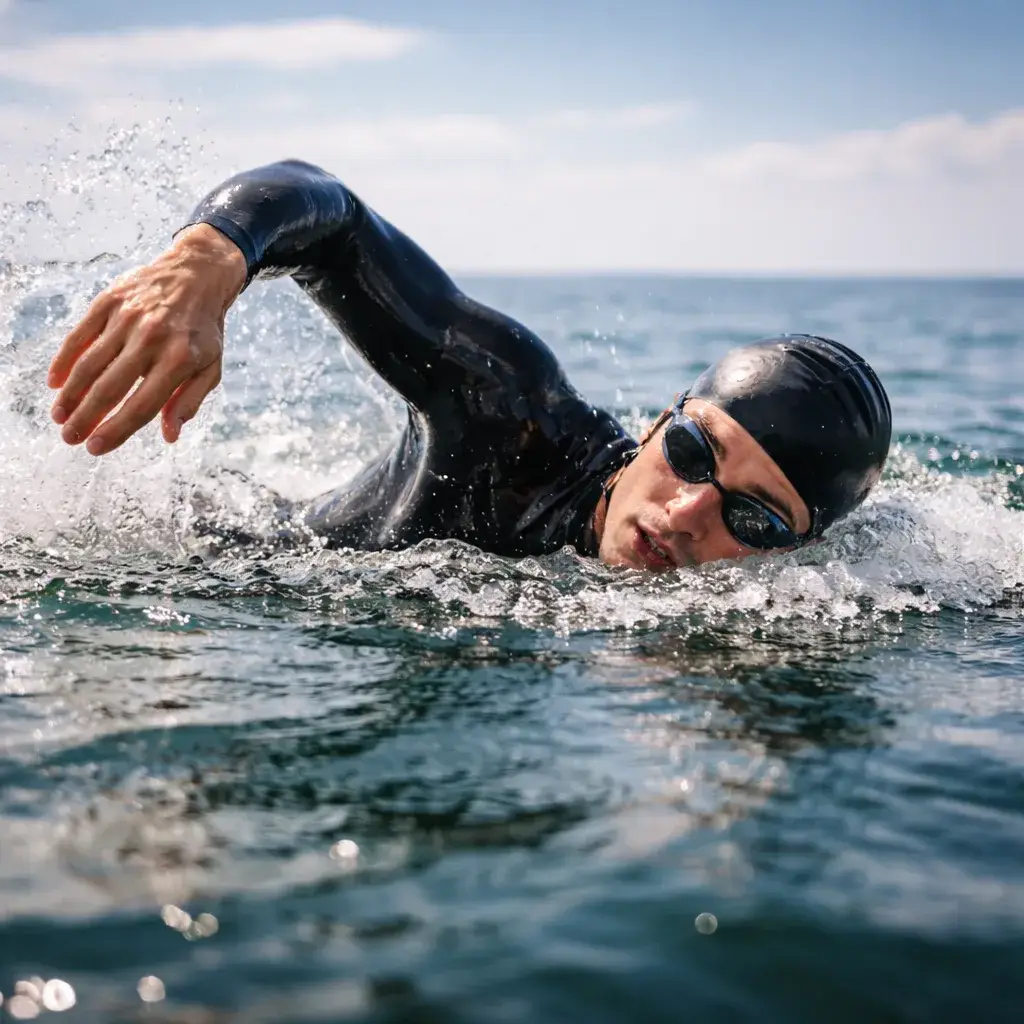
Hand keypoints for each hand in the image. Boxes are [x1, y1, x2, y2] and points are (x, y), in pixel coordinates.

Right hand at [47, 224, 247, 454]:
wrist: (198, 273)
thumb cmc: (204, 330)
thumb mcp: (210, 366)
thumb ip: (189, 400)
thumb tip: (169, 435)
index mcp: (180, 359)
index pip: (142, 404)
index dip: (116, 429)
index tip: (95, 447)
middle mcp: (152, 338)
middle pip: (110, 387)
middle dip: (85, 418)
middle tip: (69, 438)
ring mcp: (128, 318)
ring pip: (90, 363)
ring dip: (70, 394)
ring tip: (60, 417)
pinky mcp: (110, 301)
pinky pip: (80, 335)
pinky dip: (65, 360)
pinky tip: (55, 382)